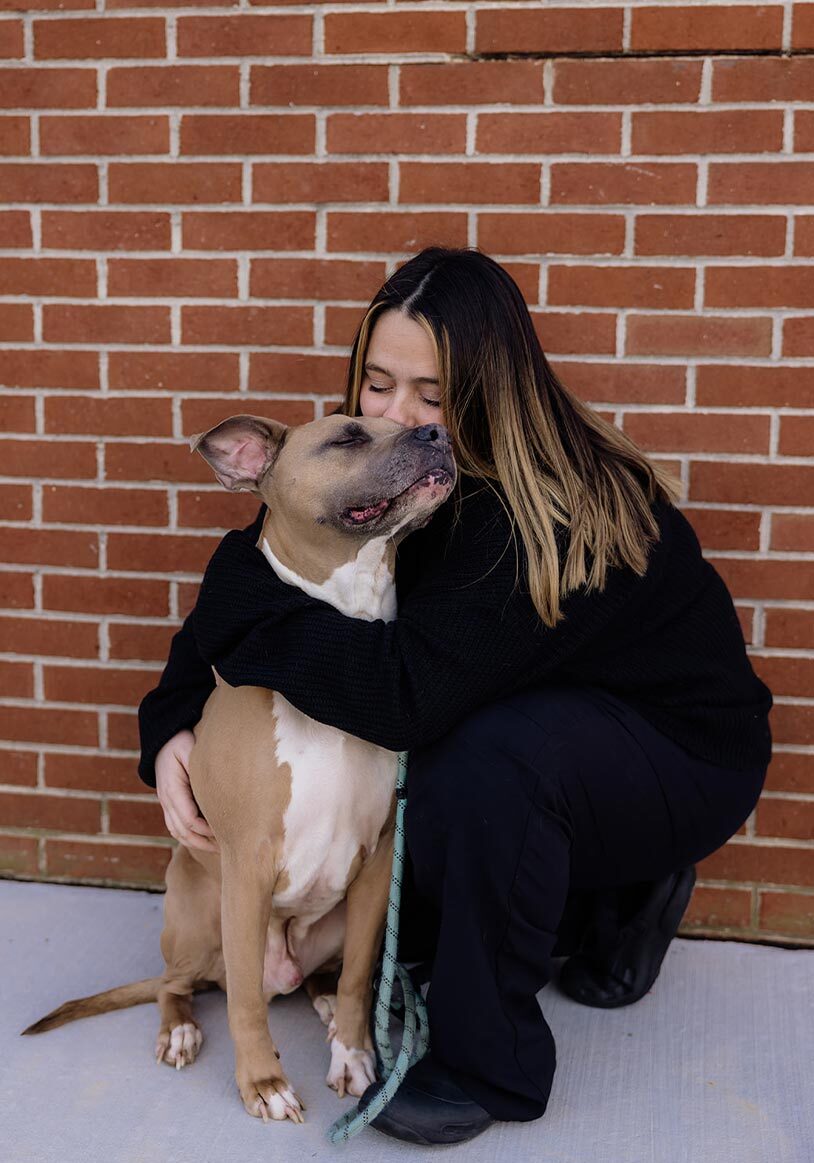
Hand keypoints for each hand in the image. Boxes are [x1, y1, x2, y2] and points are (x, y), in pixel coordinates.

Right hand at [155, 729, 218, 852]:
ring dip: (196, 843)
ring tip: (218, 848)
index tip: (227, 831)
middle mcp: (166, 800)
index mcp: (172, 789)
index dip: (207, 829)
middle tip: (227, 847)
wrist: (162, 739)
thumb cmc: (180, 741)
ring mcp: (165, 803)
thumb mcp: (189, 747)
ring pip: (178, 833)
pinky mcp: (168, 804)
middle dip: (204, 841)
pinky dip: (188, 837)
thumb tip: (214, 784)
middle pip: (184, 831)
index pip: (190, 819)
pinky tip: (205, 839)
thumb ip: (198, 765)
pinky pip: (175, 827)